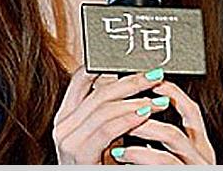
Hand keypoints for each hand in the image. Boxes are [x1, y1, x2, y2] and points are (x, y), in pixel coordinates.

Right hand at [52, 65, 167, 163]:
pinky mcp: (81, 154)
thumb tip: (126, 84)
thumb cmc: (103, 168)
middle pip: (98, 91)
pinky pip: (107, 128)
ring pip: (104, 107)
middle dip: (130, 81)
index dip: (106, 66)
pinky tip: (147, 113)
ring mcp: (69, 140)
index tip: (131, 62)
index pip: (81, 79)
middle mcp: (63, 126)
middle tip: (154, 76)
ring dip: (135, 99)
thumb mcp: (104, 136)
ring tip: (158, 98)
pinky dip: (129, 117)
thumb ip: (107, 113)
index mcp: (66, 117)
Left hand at [111, 80, 216, 163]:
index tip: (148, 82)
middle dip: (155, 103)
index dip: (173, 92)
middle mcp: (202, 156)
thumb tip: (130, 108)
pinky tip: (123, 153)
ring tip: (121, 123)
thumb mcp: (160, 158)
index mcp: (198, 147)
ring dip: (145, 126)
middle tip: (128, 96)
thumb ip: (154, 137)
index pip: (192, 110)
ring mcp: (196, 167)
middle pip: (187, 116)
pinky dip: (141, 154)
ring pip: (174, 136)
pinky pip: (165, 162)